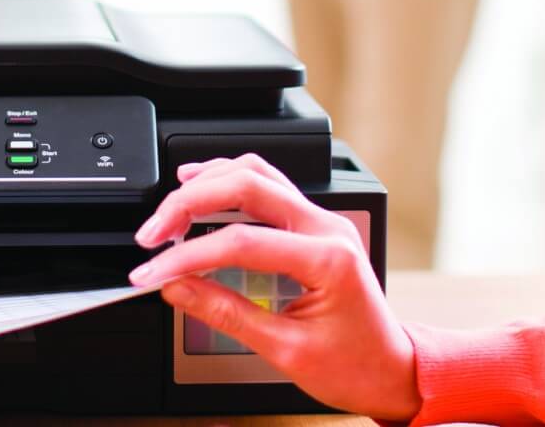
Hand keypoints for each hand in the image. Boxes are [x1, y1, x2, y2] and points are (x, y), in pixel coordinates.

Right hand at [129, 154, 419, 422]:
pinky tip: (204, 187)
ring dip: (208, 183)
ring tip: (170, 208)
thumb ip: (227, 313)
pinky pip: (269, 185)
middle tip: (153, 233)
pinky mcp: (313, 225)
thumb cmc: (354, 366)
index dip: (189, 254)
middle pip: (247, 186)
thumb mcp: (285, 350)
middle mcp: (327, 228)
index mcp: (328, 259)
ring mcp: (323, 221)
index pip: (241, 242)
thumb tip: (178, 288)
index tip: (156, 271)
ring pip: (258, 173)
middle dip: (190, 203)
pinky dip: (230, 182)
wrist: (390, 370)